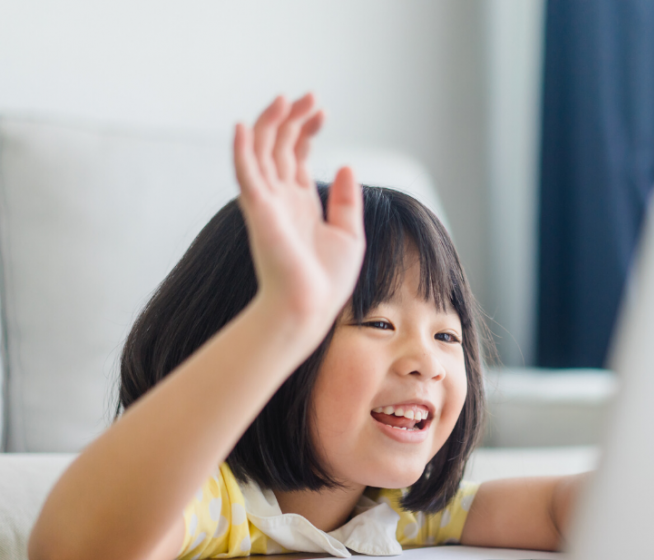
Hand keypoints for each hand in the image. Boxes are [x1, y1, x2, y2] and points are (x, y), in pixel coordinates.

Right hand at [233, 94, 364, 347]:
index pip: (296, 156)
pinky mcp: (258, 209)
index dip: (306, 130)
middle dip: (292, 119)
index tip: (321, 111)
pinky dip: (242, 149)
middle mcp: (280, 198)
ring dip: (271, 123)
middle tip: (309, 96)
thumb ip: (347, 201)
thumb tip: (347, 165)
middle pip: (279, 147)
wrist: (310, 307)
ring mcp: (267, 202)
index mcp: (300, 203)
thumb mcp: (349, 234)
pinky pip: (245, 173)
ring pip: (261, 151)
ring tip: (287, 99)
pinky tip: (244, 125)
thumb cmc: (327, 281)